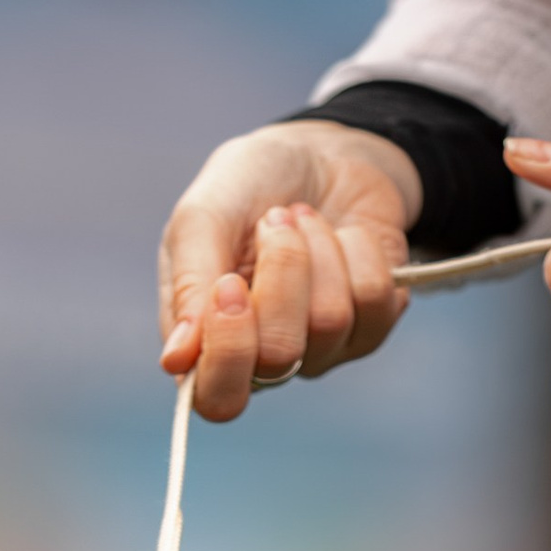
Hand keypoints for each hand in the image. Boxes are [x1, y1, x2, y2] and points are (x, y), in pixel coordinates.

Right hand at [159, 121, 421, 422]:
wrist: (321, 151)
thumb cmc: (249, 185)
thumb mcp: (202, 216)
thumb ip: (187, 283)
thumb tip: (176, 361)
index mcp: (210, 343)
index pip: (219, 399)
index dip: (230, 353)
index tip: (230, 285)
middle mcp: (266, 359)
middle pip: (280, 355)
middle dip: (281, 273)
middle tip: (272, 222)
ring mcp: (322, 348)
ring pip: (330, 321)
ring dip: (317, 249)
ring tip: (302, 219)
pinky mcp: (371, 325)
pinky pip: (374, 299)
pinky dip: (356, 246)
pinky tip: (341, 233)